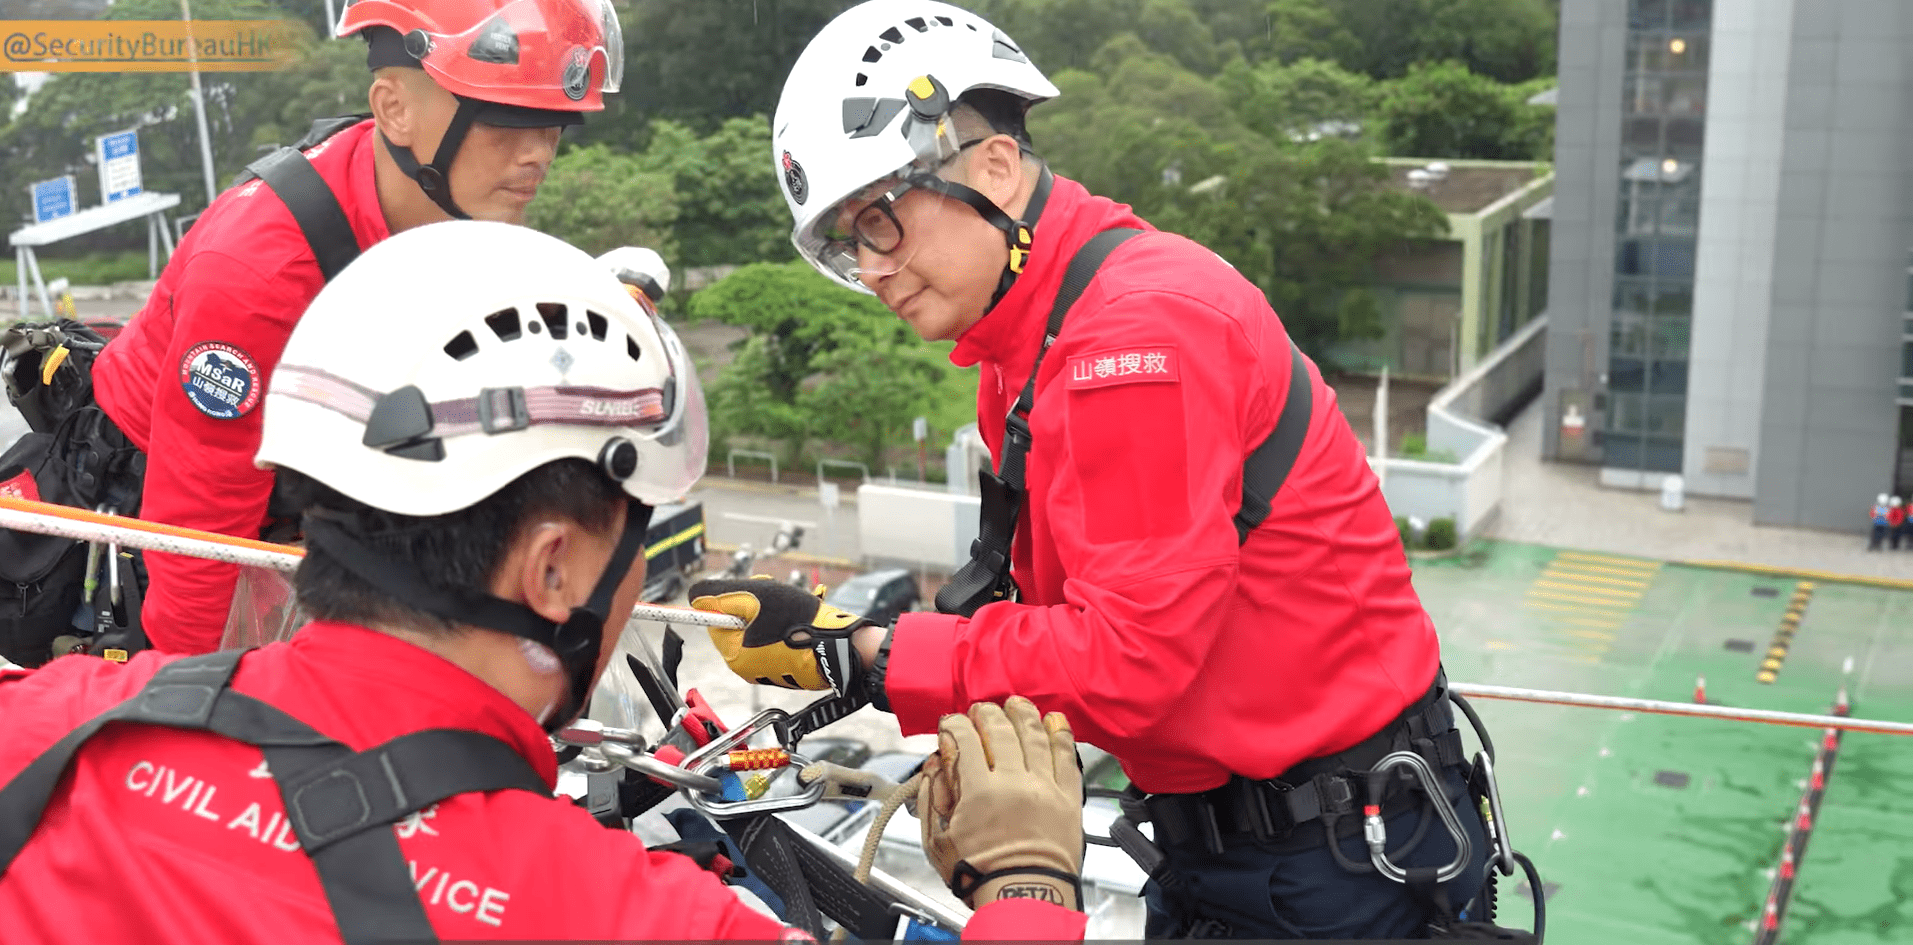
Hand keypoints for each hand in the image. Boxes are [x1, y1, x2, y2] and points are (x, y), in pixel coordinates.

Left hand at [688, 576, 870, 695]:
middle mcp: (750, 669)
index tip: (752, 592)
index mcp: (736, 655)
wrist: (842, 646)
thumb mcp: (755, 596)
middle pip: (740, 625)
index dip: (733, 600)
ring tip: (793, 609)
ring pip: (760, 631)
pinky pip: (779, 642)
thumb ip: (720, 595)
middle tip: (774, 598)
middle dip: (754, 606)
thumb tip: (694, 596)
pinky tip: (802, 623)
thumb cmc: (799, 621)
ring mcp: (771, 671)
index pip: (717, 620)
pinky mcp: (791, 670)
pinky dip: (787, 628)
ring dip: (772, 614)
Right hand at [919, 697, 1082, 910]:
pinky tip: (1055, 722)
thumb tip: (933, 769)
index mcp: (980, 792)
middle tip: (981, 709)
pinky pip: (1067, 757)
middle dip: (987, 713)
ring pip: (1036, 736)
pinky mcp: (1068, 798)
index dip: (955, 724)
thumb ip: (932, 800)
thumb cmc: (982, 875)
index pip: (965, 740)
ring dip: (1024, 714)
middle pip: (1001, 730)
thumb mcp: (939, 842)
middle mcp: (1015, 783)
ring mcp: (1045, 788)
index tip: (952, 723)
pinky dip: (1061, 735)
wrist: (1024, 897)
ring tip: (1016, 703)